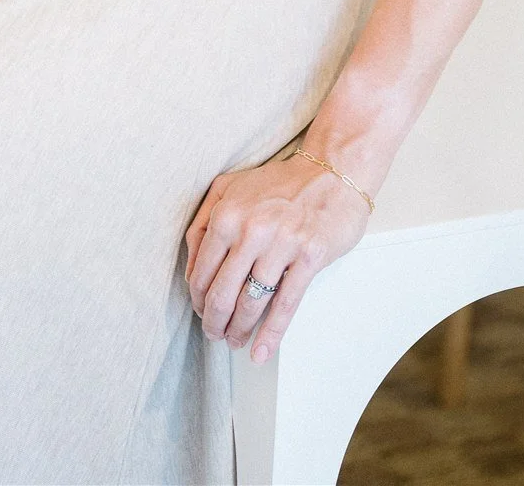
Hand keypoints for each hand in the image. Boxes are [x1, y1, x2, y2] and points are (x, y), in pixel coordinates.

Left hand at [184, 152, 371, 364]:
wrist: (332, 172)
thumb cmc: (279, 184)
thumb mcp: (230, 187)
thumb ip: (203, 221)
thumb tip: (191, 267)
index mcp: (227, 213)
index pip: (201, 271)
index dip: (198, 299)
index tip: (202, 311)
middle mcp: (251, 229)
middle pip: (221, 292)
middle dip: (214, 321)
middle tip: (214, 333)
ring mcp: (281, 244)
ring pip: (250, 303)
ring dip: (238, 330)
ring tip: (234, 341)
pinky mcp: (309, 257)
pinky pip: (284, 305)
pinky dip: (270, 334)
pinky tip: (261, 352)